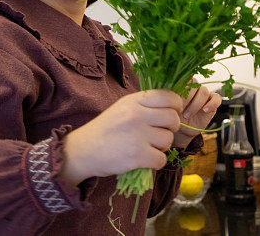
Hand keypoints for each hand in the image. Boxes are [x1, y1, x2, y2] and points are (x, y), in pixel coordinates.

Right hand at [60, 89, 182, 186]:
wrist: (83, 150)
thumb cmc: (106, 129)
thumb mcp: (122, 108)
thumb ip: (144, 106)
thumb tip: (172, 107)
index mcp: (134, 101)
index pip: (168, 96)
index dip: (176, 105)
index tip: (173, 112)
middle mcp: (136, 114)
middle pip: (173, 118)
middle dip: (171, 128)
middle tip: (159, 133)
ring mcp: (137, 135)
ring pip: (168, 140)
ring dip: (162, 147)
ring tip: (147, 147)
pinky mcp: (137, 155)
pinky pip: (162, 159)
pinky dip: (156, 162)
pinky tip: (145, 159)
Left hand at [172, 79, 221, 148]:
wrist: (184, 130)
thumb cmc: (175, 117)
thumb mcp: (171, 108)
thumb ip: (173, 98)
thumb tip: (174, 92)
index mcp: (183, 85)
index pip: (184, 79)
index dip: (181, 90)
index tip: (175, 102)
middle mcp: (193, 87)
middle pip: (194, 84)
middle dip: (188, 99)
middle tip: (181, 110)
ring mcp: (203, 93)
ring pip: (204, 91)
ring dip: (196, 104)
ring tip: (188, 115)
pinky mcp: (213, 101)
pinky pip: (217, 98)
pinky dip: (211, 104)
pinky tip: (204, 110)